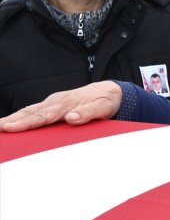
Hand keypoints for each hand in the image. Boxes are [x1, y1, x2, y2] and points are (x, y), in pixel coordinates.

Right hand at [0, 81, 121, 131]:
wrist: (109, 90)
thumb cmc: (106, 100)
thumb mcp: (103, 107)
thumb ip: (88, 113)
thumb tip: (71, 118)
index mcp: (66, 103)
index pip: (43, 116)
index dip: (27, 123)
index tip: (11, 128)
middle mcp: (56, 102)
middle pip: (31, 113)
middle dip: (12, 121)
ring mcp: (53, 103)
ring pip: (29, 111)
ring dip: (13, 119)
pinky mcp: (53, 105)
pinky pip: (34, 112)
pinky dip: (20, 117)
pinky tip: (11, 124)